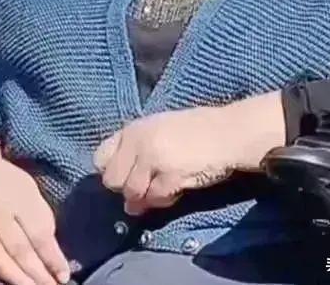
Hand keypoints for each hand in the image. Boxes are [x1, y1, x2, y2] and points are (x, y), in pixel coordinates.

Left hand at [94, 93, 284, 216]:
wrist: (229, 132)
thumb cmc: (197, 131)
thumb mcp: (160, 132)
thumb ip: (138, 157)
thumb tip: (128, 202)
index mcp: (134, 128)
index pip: (100, 157)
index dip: (112, 170)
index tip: (128, 174)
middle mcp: (138, 140)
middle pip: (112, 180)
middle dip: (128, 188)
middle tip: (150, 185)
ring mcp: (152, 156)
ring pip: (132, 193)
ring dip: (148, 197)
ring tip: (167, 185)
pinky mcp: (168, 173)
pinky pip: (156, 198)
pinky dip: (166, 199)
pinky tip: (179, 187)